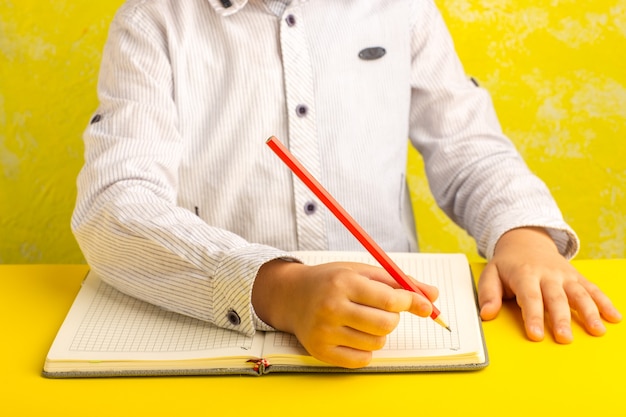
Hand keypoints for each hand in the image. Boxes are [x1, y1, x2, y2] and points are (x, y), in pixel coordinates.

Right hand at [252, 260, 437, 367]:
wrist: (291, 295)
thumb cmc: (331, 281)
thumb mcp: (361, 271)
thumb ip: (398, 282)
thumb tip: (433, 297)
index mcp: (343, 283)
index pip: (389, 300)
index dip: (410, 302)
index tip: (417, 302)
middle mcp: (331, 307)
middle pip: (386, 324)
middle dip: (393, 318)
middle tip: (382, 309)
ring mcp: (324, 332)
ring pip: (377, 342)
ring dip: (378, 332)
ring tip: (361, 319)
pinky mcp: (321, 351)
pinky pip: (363, 359)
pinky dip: (365, 348)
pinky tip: (352, 333)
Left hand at [478, 227, 621, 342]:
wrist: (526, 241)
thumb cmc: (508, 264)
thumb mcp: (491, 273)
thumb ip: (488, 294)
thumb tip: (486, 314)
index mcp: (525, 274)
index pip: (529, 297)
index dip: (532, 316)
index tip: (536, 335)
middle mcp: (548, 274)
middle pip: (556, 298)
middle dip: (561, 319)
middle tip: (565, 339)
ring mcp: (565, 275)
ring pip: (579, 293)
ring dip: (589, 312)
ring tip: (597, 330)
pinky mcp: (576, 277)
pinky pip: (592, 289)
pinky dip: (604, 302)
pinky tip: (614, 317)